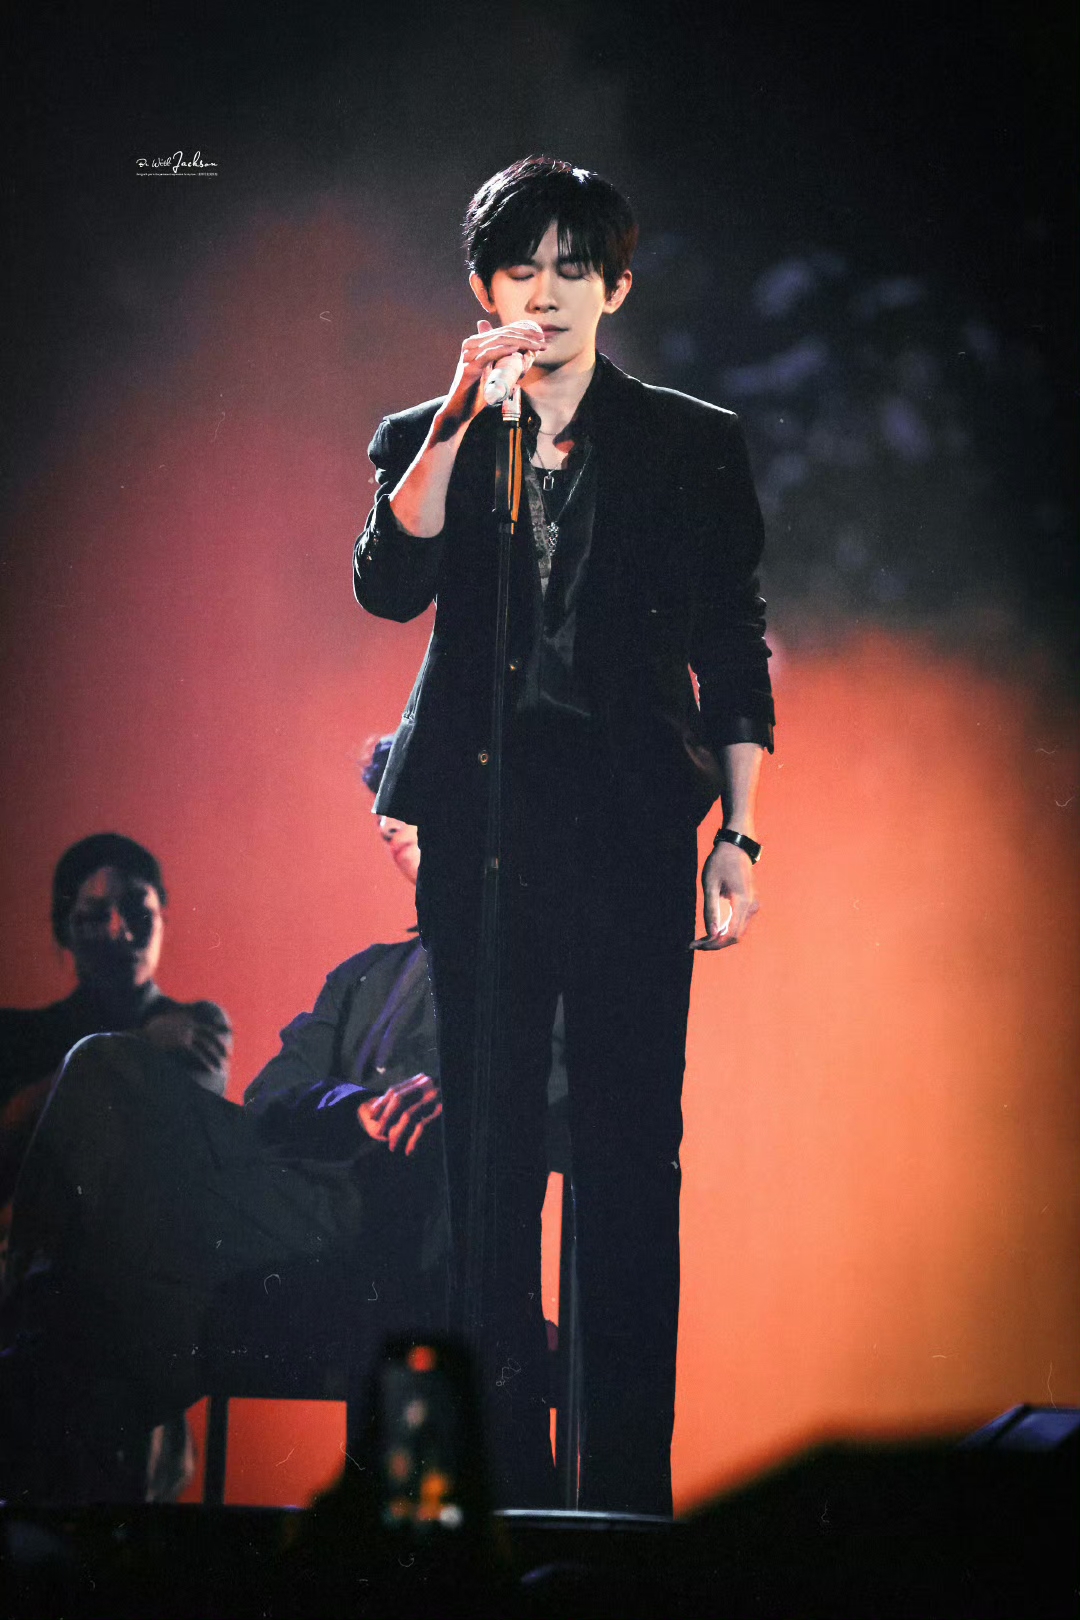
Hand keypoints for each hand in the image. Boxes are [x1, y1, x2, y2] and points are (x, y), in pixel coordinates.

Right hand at [141, 1005, 232, 1072]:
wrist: (137, 1038)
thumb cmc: (148, 1035)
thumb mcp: (164, 1025)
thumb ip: (175, 1025)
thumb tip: (182, 1029)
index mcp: (186, 1021)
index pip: (206, 1025)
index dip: (219, 1030)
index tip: (231, 1032)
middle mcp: (187, 1026)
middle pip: (209, 1037)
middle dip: (218, 1047)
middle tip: (226, 1056)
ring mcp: (185, 1033)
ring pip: (205, 1047)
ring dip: (214, 1058)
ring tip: (220, 1068)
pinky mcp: (181, 1043)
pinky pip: (197, 1054)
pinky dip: (206, 1062)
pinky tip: (211, 1070)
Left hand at [358, 1072, 442, 1154]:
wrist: (471, 1091)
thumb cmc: (447, 1097)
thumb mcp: (429, 1092)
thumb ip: (413, 1095)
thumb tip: (386, 1105)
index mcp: (420, 1080)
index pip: (395, 1090)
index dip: (381, 1103)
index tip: (371, 1116)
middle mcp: (427, 1086)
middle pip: (398, 1100)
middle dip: (385, 1117)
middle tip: (378, 1132)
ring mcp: (435, 1097)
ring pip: (408, 1115)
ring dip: (397, 1133)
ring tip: (392, 1146)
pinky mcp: (442, 1111)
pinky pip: (422, 1126)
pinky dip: (413, 1140)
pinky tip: (409, 1151)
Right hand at [436, 319, 546, 433]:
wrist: (460, 411)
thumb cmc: (477, 393)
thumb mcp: (491, 372)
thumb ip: (500, 360)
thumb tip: (514, 349)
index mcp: (476, 342)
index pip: (503, 330)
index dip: (523, 330)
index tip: (540, 335)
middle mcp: (471, 345)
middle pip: (502, 334)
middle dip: (525, 335)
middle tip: (542, 340)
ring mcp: (468, 355)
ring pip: (498, 342)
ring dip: (521, 342)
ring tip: (536, 345)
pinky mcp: (468, 368)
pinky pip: (488, 354)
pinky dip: (503, 350)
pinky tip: (517, 348)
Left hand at [692, 841, 759, 951]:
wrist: (736, 847)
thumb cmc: (720, 863)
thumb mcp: (710, 885)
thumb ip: (711, 910)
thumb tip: (712, 934)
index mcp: (742, 902)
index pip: (731, 935)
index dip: (714, 944)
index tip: (696, 945)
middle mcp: (751, 907)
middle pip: (735, 937)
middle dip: (715, 944)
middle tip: (694, 944)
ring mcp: (752, 906)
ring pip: (737, 932)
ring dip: (720, 939)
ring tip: (699, 939)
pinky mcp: (749, 905)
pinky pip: (738, 924)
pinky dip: (725, 931)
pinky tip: (710, 931)